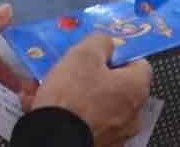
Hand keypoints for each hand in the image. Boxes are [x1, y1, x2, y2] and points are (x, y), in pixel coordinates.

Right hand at [27, 37, 151, 142]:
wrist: (52, 140)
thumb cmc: (72, 99)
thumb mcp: (84, 54)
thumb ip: (101, 42)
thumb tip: (106, 43)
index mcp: (137, 88)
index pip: (138, 63)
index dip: (117, 55)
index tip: (99, 53)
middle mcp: (132, 114)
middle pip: (114, 85)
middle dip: (90, 76)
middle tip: (70, 70)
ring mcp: (115, 133)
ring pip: (94, 105)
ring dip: (73, 94)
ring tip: (46, 87)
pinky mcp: (97, 145)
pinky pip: (83, 122)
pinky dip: (67, 114)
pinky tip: (41, 105)